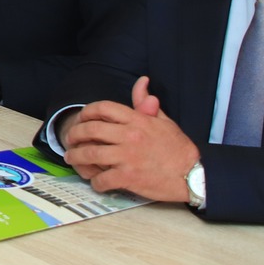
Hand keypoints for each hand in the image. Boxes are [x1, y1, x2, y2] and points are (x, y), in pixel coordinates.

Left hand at [61, 77, 198, 201]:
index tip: (81, 119)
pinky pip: (102, 179)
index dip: (86, 112)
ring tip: (72, 159)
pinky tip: (96, 182)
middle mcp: (130, 135)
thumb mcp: (163, 121)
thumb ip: (146, 104)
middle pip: (90, 129)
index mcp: (137, 120)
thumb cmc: (178, 148)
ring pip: (90, 153)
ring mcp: (128, 157)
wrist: (194, 174)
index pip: (103, 108)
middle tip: (69, 140)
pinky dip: (95, 181)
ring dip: (76, 157)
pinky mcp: (129, 177)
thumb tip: (142, 82)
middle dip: (74, 134)